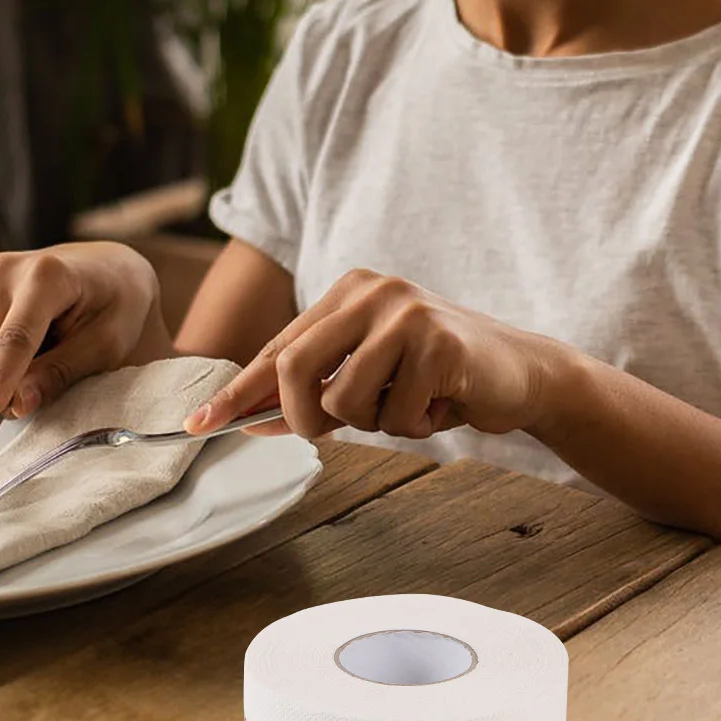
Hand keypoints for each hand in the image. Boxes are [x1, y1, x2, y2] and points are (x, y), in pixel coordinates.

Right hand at [0, 242, 162, 422]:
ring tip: (47, 354)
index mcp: (47, 275)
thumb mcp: (108, 343)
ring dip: (1, 370)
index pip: (15, 339)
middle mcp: (7, 271)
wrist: (110, 268)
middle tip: (28, 405)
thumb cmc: (118, 302)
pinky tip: (32, 341)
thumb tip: (19, 403)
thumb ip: (62, 372)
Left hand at [183, 269, 561, 441]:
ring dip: (375, 422)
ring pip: (343, 400)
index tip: (199, 422)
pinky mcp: (439, 344)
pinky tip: (441, 403)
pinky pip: (394, 415)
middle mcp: (373, 290)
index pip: (279, 346)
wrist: (520, 372)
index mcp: (349, 291)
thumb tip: (249, 420)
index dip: (238, 389)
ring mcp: (407, 313)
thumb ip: (315, 390)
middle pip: (294, 368)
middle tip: (335, 429)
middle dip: (305, 417)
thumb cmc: (440, 376)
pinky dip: (415, 425)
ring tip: (410, 403)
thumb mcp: (370, 376)